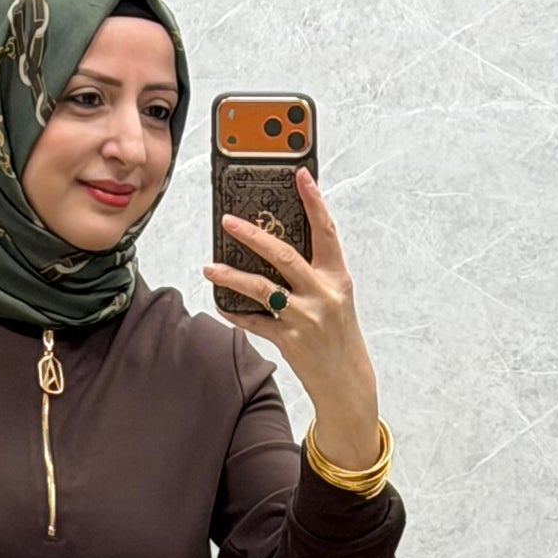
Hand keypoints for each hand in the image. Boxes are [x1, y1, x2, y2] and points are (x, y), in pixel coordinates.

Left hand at [203, 168, 383, 472]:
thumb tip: (273, 244)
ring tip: (209, 266)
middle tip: (228, 220)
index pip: (326, 231)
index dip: (314, 201)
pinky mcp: (290, 342)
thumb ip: (312, 272)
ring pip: (262, 289)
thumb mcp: (335, 298)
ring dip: (232, 276)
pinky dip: (235, 313)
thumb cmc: (338, 334)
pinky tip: (220, 303)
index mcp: (338, 278)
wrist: (347, 384)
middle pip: (285, 256)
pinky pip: (254, 323)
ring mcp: (306, 319)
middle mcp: (324, 295)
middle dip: (253, 236)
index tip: (299, 174)